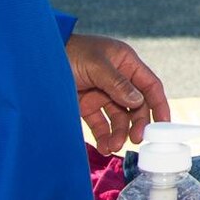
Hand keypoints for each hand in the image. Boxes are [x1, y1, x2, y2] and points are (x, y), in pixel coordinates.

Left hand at [67, 34, 169, 154]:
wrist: (35, 60)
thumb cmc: (68, 53)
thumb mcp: (95, 64)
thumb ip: (117, 83)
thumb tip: (138, 102)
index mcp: (125, 62)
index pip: (150, 85)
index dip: (159, 105)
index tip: (164, 125)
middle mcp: (118, 79)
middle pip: (137, 106)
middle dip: (137, 124)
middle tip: (135, 139)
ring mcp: (102, 93)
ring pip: (120, 118)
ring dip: (119, 133)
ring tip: (113, 146)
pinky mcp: (88, 106)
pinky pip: (101, 124)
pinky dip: (104, 136)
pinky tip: (104, 146)